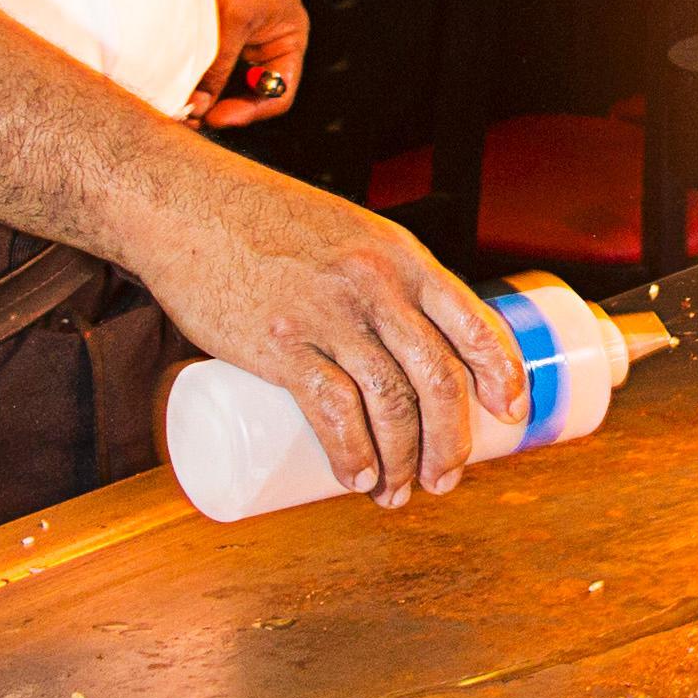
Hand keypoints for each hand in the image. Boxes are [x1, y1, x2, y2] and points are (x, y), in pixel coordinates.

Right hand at [127, 154, 524, 505]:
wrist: (186, 203)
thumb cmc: (265, 224)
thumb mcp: (346, 235)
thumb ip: (378, 281)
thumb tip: (406, 347)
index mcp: (401, 257)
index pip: (473, 324)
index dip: (502, 376)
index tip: (510, 414)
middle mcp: (376, 285)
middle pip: (439, 377)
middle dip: (451, 441)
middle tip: (444, 479)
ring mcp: (329, 315)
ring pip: (391, 402)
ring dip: (402, 461)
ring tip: (394, 494)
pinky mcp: (280, 344)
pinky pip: (333, 410)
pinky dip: (352, 454)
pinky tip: (357, 479)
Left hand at [193, 0, 306, 127]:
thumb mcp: (231, 19)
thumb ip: (217, 66)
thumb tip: (199, 105)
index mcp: (288, 36)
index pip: (279, 92)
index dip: (250, 111)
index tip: (218, 118)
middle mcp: (267, 39)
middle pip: (250, 90)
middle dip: (222, 104)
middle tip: (192, 113)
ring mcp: (241, 33)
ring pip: (226, 78)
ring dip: (205, 91)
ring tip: (183, 98)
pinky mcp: (216, 26)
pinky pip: (210, 60)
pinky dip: (196, 73)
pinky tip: (179, 78)